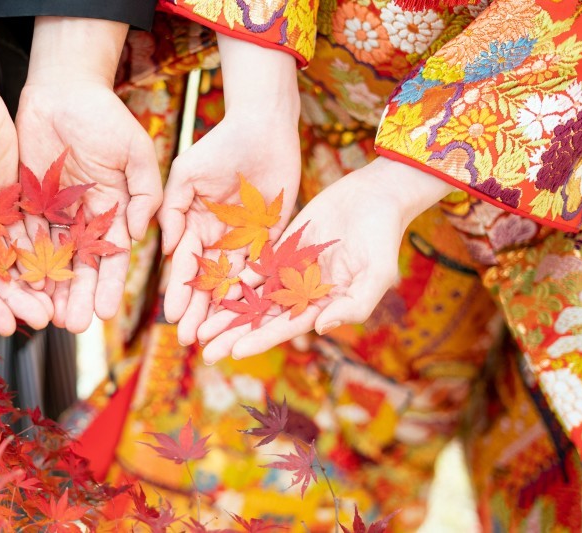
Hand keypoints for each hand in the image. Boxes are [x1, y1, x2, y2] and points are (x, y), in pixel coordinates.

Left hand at [16, 17, 161, 332]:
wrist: (63, 88)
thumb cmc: (106, 117)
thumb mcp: (136, 153)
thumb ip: (145, 194)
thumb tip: (140, 233)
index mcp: (114, 210)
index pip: (114, 256)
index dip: (111, 285)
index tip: (108, 313)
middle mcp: (84, 218)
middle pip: (82, 266)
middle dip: (80, 296)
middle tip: (75, 326)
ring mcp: (55, 211)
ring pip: (52, 258)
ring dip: (51, 288)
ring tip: (48, 316)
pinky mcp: (27, 200)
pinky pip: (24, 235)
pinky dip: (23, 260)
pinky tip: (22, 284)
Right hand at [159, 34, 300, 345]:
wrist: (262, 128)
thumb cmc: (219, 145)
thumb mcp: (186, 175)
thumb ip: (173, 210)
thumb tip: (167, 249)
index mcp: (195, 224)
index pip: (186, 264)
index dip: (180, 290)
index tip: (172, 315)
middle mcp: (219, 237)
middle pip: (208, 281)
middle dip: (199, 310)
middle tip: (190, 338)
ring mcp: (246, 238)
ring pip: (234, 280)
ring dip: (224, 308)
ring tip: (215, 335)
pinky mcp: (273, 235)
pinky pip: (265, 266)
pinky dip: (256, 289)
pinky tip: (248, 312)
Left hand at [196, 157, 454, 362]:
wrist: (375, 195)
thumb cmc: (382, 237)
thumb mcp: (377, 274)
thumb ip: (354, 305)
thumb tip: (320, 328)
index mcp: (324, 304)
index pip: (286, 326)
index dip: (260, 339)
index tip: (235, 352)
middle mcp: (303, 292)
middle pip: (262, 317)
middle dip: (235, 334)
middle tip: (205, 350)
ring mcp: (291, 271)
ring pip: (253, 296)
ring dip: (227, 313)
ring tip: (199, 329)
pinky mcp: (282, 248)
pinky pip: (254, 267)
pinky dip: (234, 279)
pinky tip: (210, 290)